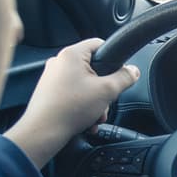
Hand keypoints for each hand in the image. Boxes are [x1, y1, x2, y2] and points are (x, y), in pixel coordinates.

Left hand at [5, 39, 139, 168]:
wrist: (44, 131)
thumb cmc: (70, 109)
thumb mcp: (107, 91)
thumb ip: (125, 78)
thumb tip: (133, 71)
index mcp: (71, 55)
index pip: (99, 44)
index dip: (114, 58)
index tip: (120, 72)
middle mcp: (59, 62)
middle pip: (93, 68)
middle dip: (104, 89)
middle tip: (107, 101)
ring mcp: (52, 77)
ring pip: (85, 85)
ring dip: (95, 101)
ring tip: (95, 115)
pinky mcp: (50, 92)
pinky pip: (74, 94)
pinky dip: (83, 106)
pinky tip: (86, 120)